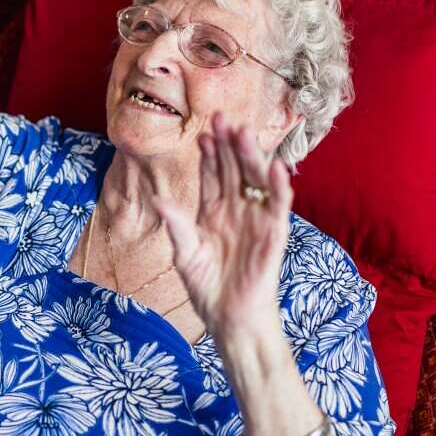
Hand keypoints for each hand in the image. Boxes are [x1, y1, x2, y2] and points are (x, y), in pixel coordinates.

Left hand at [151, 111, 293, 341]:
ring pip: (255, 179)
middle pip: (233, 169)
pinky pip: (278, 205)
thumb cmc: (207, 287)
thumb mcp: (185, 254)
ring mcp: (256, 219)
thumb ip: (176, 226)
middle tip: (221, 118)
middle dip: (228, 144)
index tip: (202, 134)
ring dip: (251, 156)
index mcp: (213, 211)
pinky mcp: (273, 233)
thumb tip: (157, 199)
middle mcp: (236, 209)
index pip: (212, 175)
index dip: (208, 155)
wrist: (230, 317)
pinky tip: (274, 166)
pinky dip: (278, 185)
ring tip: (243, 132)